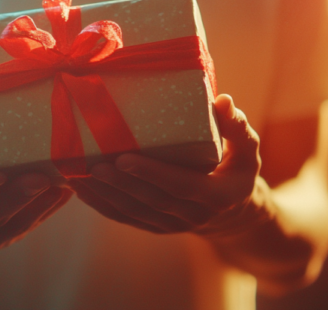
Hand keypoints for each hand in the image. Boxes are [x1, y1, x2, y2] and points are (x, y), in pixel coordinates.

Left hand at [69, 94, 271, 235]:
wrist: (233, 212)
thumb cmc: (237, 169)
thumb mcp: (247, 148)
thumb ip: (236, 126)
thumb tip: (222, 101)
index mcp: (216, 196)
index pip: (180, 186)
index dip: (151, 174)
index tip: (124, 158)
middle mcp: (192, 215)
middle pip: (150, 200)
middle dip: (119, 183)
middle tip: (94, 163)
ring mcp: (172, 224)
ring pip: (133, 211)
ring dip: (104, 194)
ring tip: (80, 174)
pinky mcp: (155, 226)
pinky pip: (124, 218)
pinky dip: (101, 204)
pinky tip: (80, 188)